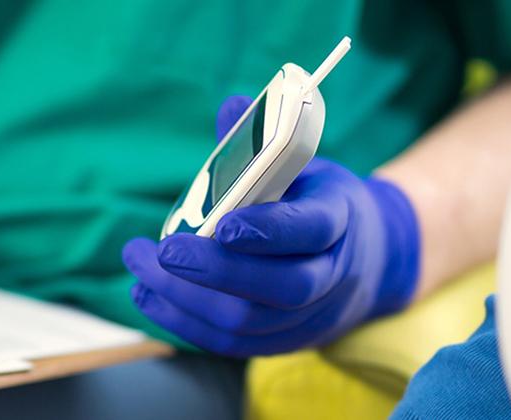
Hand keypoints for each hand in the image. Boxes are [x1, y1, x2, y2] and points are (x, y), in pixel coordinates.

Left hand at [123, 96, 421, 356]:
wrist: (369, 258)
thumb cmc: (318, 200)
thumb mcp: (304, 163)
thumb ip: (263, 141)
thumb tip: (231, 107)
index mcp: (342, 219)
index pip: (313, 229)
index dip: (270, 230)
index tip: (222, 224)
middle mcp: (333, 275)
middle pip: (282, 287)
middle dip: (217, 271)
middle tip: (163, 251)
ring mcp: (311, 316)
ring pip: (251, 323)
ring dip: (187, 299)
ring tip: (141, 270)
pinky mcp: (285, 341)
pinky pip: (234, 345)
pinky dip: (186, 322)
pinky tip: (149, 296)